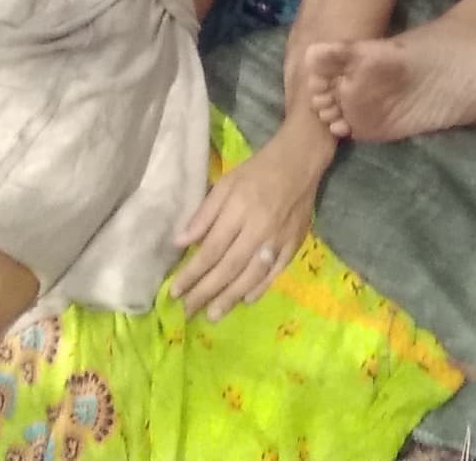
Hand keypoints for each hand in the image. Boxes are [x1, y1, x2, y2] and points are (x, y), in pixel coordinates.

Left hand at [168, 138, 324, 320]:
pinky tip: (245, 300)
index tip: (175, 292)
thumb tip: (180, 242)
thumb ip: (204, 214)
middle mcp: (259, 228)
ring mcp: (279, 238)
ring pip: (251, 275)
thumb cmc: (258, 170)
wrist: (301, 160)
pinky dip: (260, 288)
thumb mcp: (226, 183)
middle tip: (188, 311)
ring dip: (230, 298)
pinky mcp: (295, 243)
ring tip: (212, 315)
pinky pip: (276, 272)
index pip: (211, 250)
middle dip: (206, 292)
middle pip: (229, 267)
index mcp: (239, 210)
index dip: (192, 274)